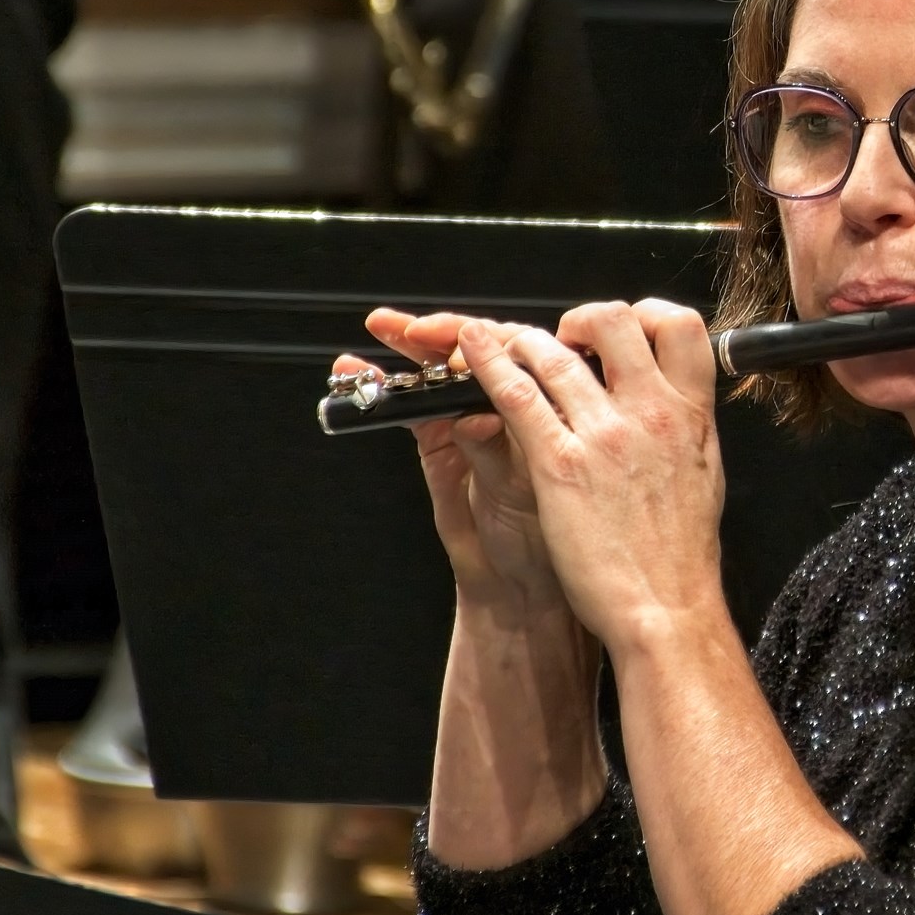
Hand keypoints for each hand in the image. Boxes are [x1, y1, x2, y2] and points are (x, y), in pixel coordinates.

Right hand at [345, 308, 562, 618]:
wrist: (525, 587)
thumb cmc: (555, 539)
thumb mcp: (532, 491)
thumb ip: (500, 451)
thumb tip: (477, 417)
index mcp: (547, 406)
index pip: (513, 353)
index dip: (483, 338)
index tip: (459, 336)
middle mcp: (510, 408)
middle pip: (471, 352)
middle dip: (436, 333)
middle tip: (404, 327)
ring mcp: (471, 423)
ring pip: (437, 374)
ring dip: (406, 349)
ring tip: (380, 330)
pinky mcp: (440, 445)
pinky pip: (412, 409)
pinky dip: (385, 390)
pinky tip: (358, 373)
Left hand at [453, 299, 728, 654]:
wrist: (666, 608)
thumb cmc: (681, 556)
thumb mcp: (705, 475)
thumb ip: (689, 430)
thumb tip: (680, 402)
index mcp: (691, 415)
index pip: (679, 327)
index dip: (647, 314)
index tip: (626, 329)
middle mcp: (650, 414)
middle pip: (613, 322)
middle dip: (582, 319)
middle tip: (567, 337)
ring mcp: (603, 436)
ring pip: (554, 354)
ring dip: (524, 342)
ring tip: (509, 346)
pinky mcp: (559, 465)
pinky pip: (516, 397)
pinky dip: (487, 365)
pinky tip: (468, 351)